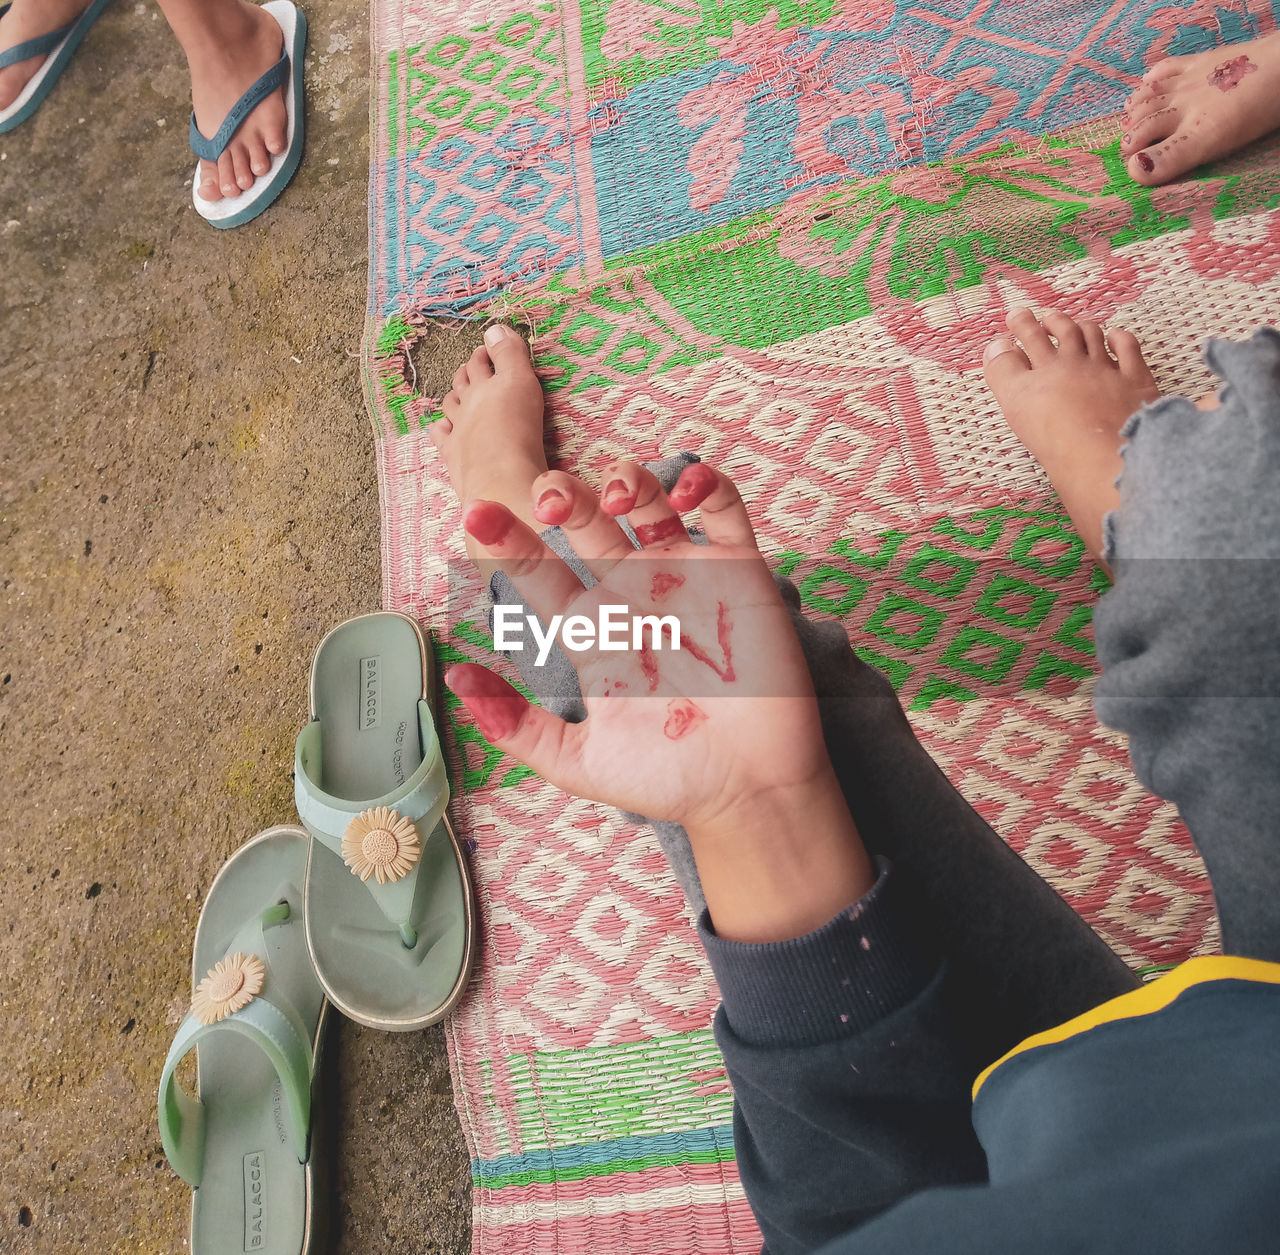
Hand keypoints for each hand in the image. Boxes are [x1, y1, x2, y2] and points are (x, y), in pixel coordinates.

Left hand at [446, 460, 834, 836]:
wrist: (750, 792)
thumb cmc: (667, 781)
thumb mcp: (577, 761)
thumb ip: (515, 726)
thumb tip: (455, 679)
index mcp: (590, 631)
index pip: (538, 572)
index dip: (508, 539)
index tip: (478, 515)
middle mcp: (631, 595)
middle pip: (587, 521)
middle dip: (562, 494)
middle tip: (549, 497)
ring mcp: (685, 578)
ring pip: (648, 501)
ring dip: (627, 479)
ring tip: (616, 498)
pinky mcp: (739, 573)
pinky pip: (725, 509)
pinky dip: (706, 482)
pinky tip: (685, 490)